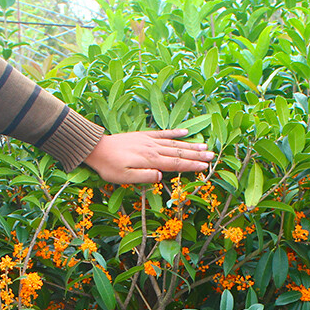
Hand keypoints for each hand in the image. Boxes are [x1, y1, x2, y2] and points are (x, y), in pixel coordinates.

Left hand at [83, 128, 213, 183]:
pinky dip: (175, 133)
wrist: (97, 148)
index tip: (205, 167)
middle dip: (197, 155)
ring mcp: (149, 140)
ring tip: (205, 146)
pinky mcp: (144, 136)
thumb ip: (144, 177)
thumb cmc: (109, 166)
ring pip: (174, 143)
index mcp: (150, 160)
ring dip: (190, 145)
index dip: (191, 165)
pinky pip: (163, 133)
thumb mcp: (124, 177)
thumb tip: (161, 176)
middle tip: (213, 156)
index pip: (175, 163)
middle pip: (179, 152)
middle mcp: (153, 148)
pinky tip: (185, 132)